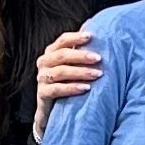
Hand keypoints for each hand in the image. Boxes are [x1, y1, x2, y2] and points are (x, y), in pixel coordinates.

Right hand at [31, 23, 102, 138]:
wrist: (53, 108)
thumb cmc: (68, 82)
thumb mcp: (73, 66)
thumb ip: (81, 55)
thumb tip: (103, 39)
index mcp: (51, 52)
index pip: (62, 41)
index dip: (76, 38)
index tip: (91, 36)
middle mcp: (44, 63)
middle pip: (62, 55)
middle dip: (81, 56)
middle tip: (99, 58)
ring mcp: (42, 78)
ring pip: (61, 72)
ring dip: (81, 72)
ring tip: (98, 74)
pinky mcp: (42, 93)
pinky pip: (57, 89)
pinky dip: (72, 88)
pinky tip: (86, 88)